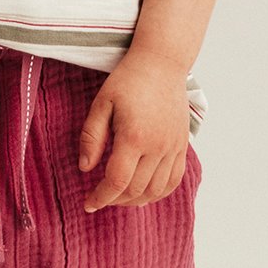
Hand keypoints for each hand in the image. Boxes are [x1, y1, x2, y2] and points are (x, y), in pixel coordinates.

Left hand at [77, 48, 191, 212]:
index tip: (88, 203)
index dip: (101, 197)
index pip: (117, 181)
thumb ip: (91, 138)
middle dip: (114, 200)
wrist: (162, 63)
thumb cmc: (128, 80)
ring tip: (119, 197)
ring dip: (136, 201)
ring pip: (156, 190)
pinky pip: (174, 180)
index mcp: (134, 137)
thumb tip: (84, 168)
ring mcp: (173, 147)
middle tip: (99, 197)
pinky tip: (144, 193)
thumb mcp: (101, 104)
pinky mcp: (182, 145)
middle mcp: (157, 146)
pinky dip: (159, 193)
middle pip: (136, 190)